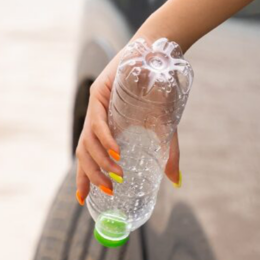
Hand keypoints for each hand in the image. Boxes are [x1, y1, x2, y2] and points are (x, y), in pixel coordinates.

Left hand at [74, 52, 182, 205]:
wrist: (161, 58)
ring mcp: (96, 106)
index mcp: (105, 130)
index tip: (83, 200)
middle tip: (107, 189)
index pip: (88, 158)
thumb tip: (176, 181)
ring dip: (99, 160)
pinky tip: (114, 152)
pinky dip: (104, 138)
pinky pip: (97, 120)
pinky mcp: (99, 93)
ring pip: (87, 139)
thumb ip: (167, 155)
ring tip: (115, 173)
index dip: (83, 179)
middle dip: (91, 175)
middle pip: (83, 152)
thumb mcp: (164, 129)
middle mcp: (97, 120)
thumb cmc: (161, 93)